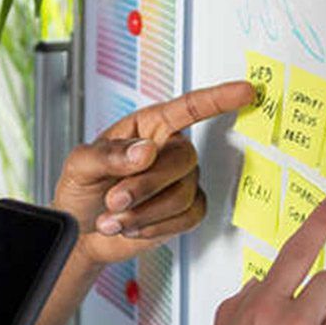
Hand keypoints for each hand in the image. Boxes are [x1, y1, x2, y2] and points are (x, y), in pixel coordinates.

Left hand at [53, 80, 254, 266]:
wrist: (82, 234)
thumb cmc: (81, 190)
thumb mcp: (80, 165)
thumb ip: (109, 155)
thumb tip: (145, 151)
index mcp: (147, 127)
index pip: (187, 108)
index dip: (218, 98)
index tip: (245, 91)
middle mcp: (169, 150)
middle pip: (184, 159)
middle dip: (146, 186)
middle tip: (113, 200)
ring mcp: (181, 181)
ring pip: (183, 194)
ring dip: (144, 212)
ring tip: (114, 218)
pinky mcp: (185, 211)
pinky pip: (187, 217)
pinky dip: (156, 227)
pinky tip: (133, 227)